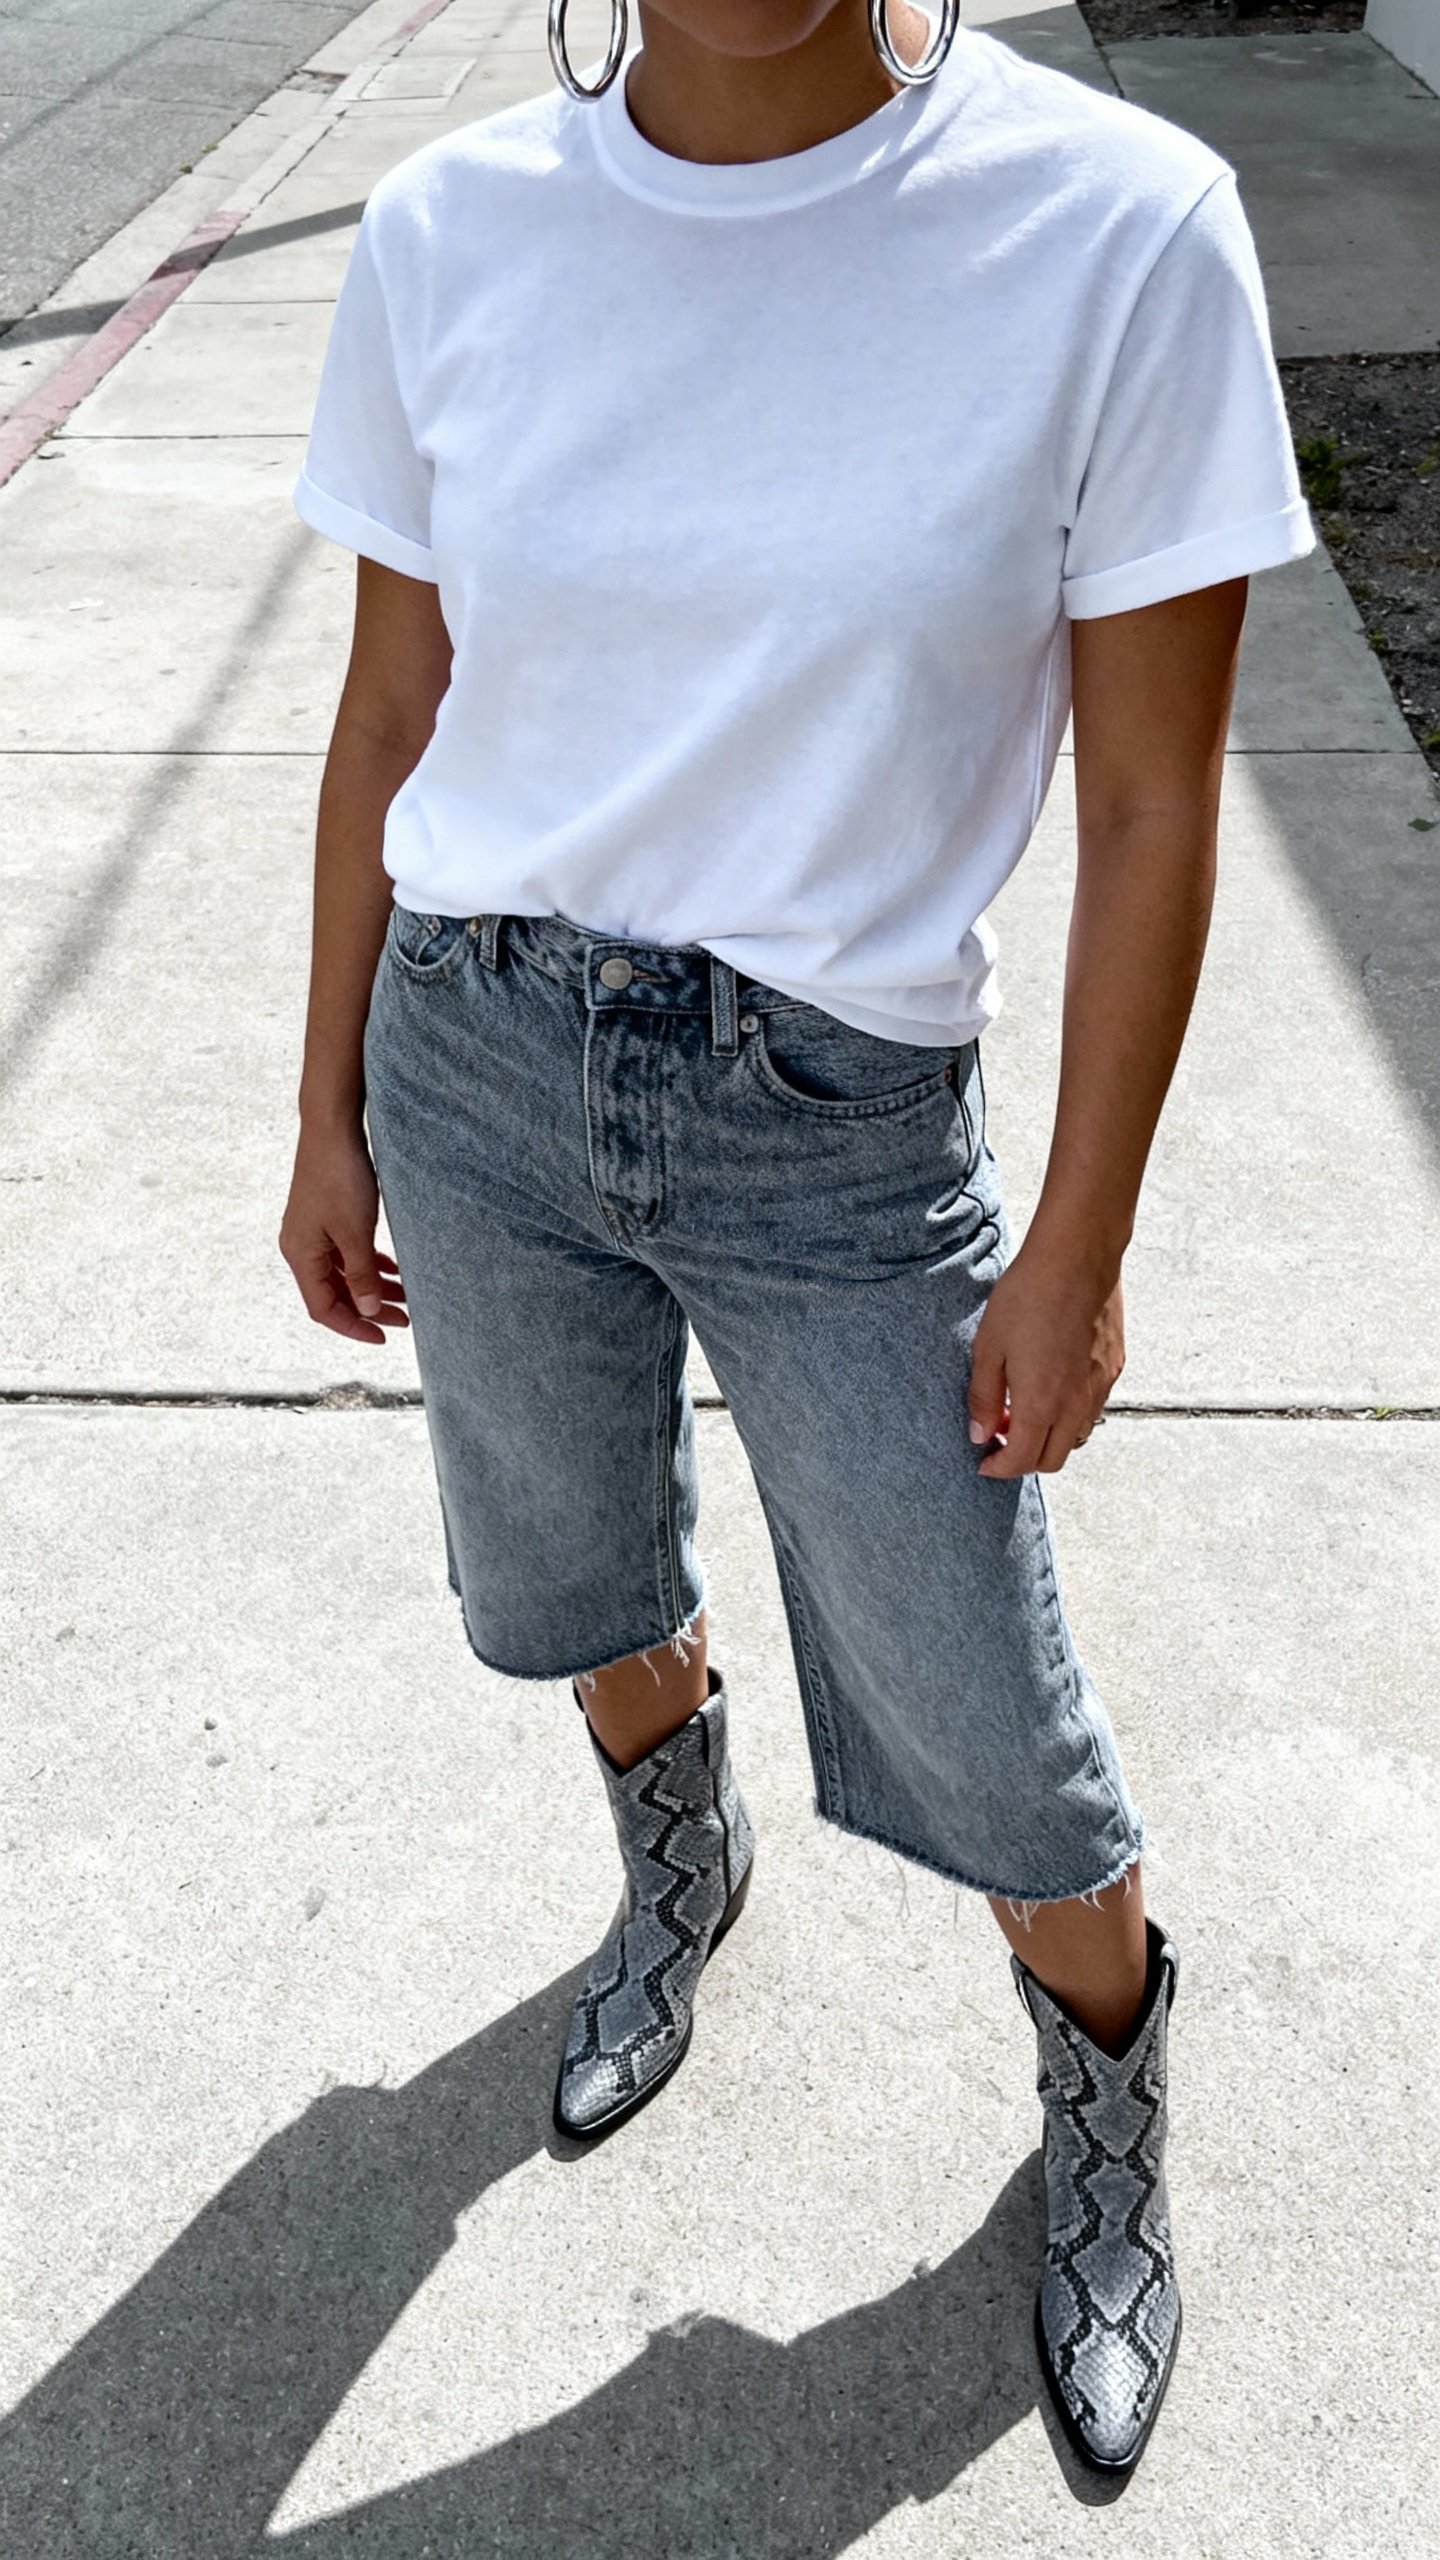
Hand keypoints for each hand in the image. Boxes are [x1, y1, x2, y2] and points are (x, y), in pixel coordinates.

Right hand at [279, 1122, 408, 1345]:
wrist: (332, 1128)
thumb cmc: (340, 1177)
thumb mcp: (356, 1233)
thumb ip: (362, 1275)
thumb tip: (367, 1310)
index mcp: (301, 1255)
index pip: (324, 1308)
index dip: (353, 1327)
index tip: (384, 1337)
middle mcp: (302, 1247)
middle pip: (334, 1293)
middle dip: (369, 1308)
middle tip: (405, 1318)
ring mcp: (313, 1231)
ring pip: (344, 1272)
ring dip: (373, 1286)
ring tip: (406, 1295)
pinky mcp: (326, 1216)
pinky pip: (347, 1252)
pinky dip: (369, 1264)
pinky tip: (393, 1267)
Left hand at [967, 1239, 1123, 1477]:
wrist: (1076, 1258)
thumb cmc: (1026, 1297)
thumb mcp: (988, 1348)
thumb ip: (984, 1399)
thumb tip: (980, 1435)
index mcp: (1041, 1405)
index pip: (1022, 1461)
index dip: (999, 1468)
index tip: (984, 1462)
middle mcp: (1076, 1405)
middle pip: (1053, 1460)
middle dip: (1023, 1459)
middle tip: (1000, 1436)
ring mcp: (1100, 1387)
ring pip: (1076, 1436)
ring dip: (1048, 1437)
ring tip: (1023, 1409)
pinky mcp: (1113, 1366)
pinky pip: (1092, 1407)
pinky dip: (1069, 1413)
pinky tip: (1051, 1384)